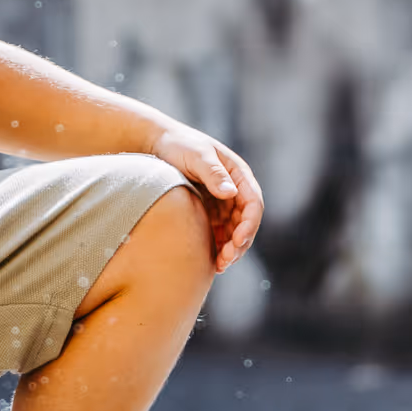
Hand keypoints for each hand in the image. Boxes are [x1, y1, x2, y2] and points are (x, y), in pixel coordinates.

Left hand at [151, 125, 262, 272]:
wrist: (157, 144)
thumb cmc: (179, 145)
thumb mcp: (197, 156)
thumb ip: (213, 173)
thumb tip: (231, 193)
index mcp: (238, 174)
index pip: (253, 203)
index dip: (249, 224)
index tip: (238, 240)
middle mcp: (234, 190)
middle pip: (246, 222)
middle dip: (240, 243)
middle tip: (227, 260)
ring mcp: (223, 203)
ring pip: (234, 232)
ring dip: (231, 250)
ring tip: (220, 266)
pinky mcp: (209, 212)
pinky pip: (219, 234)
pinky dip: (218, 248)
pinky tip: (212, 262)